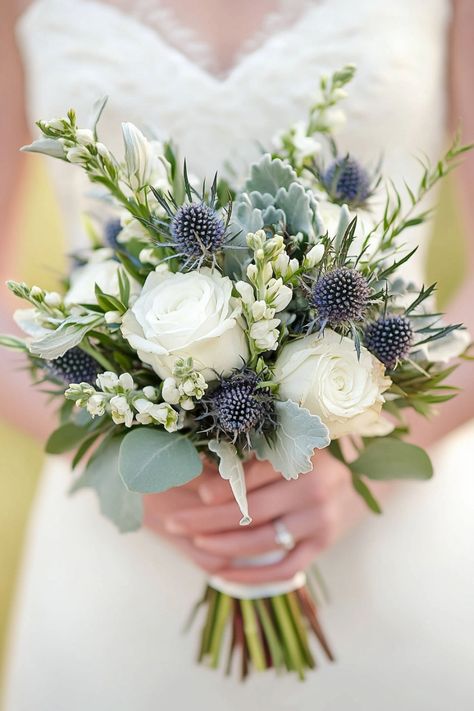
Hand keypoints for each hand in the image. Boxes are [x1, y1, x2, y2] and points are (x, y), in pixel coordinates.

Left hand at [160, 450, 378, 583]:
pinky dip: (252, 575)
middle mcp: (315, 489)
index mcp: (303, 457)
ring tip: (195, 543)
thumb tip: (200, 465)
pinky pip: (284, 568)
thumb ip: (252, 456)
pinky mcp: (323, 545)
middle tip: (176, 523)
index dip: (224, 487)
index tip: (197, 495)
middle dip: (208, 519)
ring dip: (224, 545)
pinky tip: (223, 574)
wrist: (356, 480)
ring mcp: (320, 521)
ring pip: (264, 540)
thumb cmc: (309, 458)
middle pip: (252, 510)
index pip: (256, 476)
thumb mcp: (288, 446)